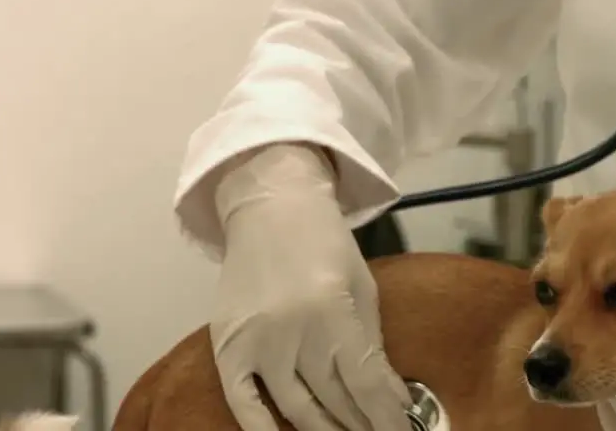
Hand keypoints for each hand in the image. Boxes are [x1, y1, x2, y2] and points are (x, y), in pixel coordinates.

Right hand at [209, 144, 411, 430]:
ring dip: (325, 430)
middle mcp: (292, 331)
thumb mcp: (363, 285)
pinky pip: (242, 402)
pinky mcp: (227, 345)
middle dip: (361, 424)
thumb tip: (388, 397)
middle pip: (334, 399)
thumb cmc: (326, 242)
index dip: (386, 415)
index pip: (365, 382)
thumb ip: (372, 342)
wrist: (270, 208)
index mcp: (332, 310)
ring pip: (295, 408)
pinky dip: (262, 429)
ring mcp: (255, 341)